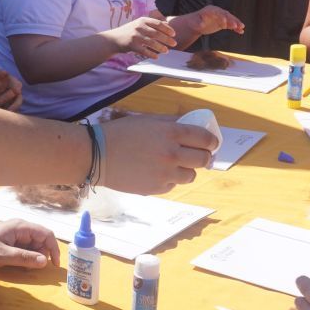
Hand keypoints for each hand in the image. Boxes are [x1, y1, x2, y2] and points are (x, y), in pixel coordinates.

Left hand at [0, 215, 58, 268]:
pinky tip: (17, 263)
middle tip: (32, 267)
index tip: (54, 265)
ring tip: (23, 266)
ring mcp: (17, 234)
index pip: (46, 234)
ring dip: (33, 256)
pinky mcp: (12, 240)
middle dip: (42, 254)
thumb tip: (44, 261)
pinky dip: (26, 256)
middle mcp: (22, 228)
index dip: (54, 249)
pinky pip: (26, 247)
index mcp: (21, 228)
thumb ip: (24, 258)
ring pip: (34, 245)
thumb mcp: (2, 255)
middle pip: (42, 240)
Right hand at [100, 113, 216, 193]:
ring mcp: (165, 173)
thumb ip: (170, 123)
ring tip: (175, 165)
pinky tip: (157, 172)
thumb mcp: (147, 120)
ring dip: (187, 170)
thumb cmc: (120, 134)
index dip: (212, 142)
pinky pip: (173, 185)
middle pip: (203, 159)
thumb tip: (189, 124)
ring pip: (191, 175)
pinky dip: (170, 179)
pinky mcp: (157, 188)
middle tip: (198, 156)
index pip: (204, 139)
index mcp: (171, 133)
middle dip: (203, 157)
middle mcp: (171, 154)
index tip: (211, 144)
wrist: (97, 156)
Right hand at [110, 16, 177, 57]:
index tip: (174, 34)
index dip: (167, 29)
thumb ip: (151, 24)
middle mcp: (139, 27)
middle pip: (157, 33)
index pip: (158, 24)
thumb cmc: (129, 32)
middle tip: (174, 43)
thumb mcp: (139, 24)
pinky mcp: (132, 45)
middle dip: (167, 39)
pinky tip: (156, 57)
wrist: (113, 39)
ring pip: (152, 42)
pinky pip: (144, 51)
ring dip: (161, 47)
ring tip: (166, 51)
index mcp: (142, 20)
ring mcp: (135, 36)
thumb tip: (167, 26)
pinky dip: (151, 54)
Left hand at [186, 5, 244, 38]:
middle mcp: (217, 12)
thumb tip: (202, 24)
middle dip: (231, 20)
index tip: (225, 22)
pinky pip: (230, 24)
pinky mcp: (223, 22)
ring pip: (230, 19)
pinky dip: (235, 28)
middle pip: (226, 15)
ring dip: (236, 23)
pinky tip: (241, 32)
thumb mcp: (195, 23)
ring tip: (242, 28)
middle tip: (237, 26)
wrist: (196, 23)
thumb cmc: (194, 22)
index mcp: (210, 10)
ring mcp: (221, 17)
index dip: (222, 17)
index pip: (218, 12)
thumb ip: (199, 23)